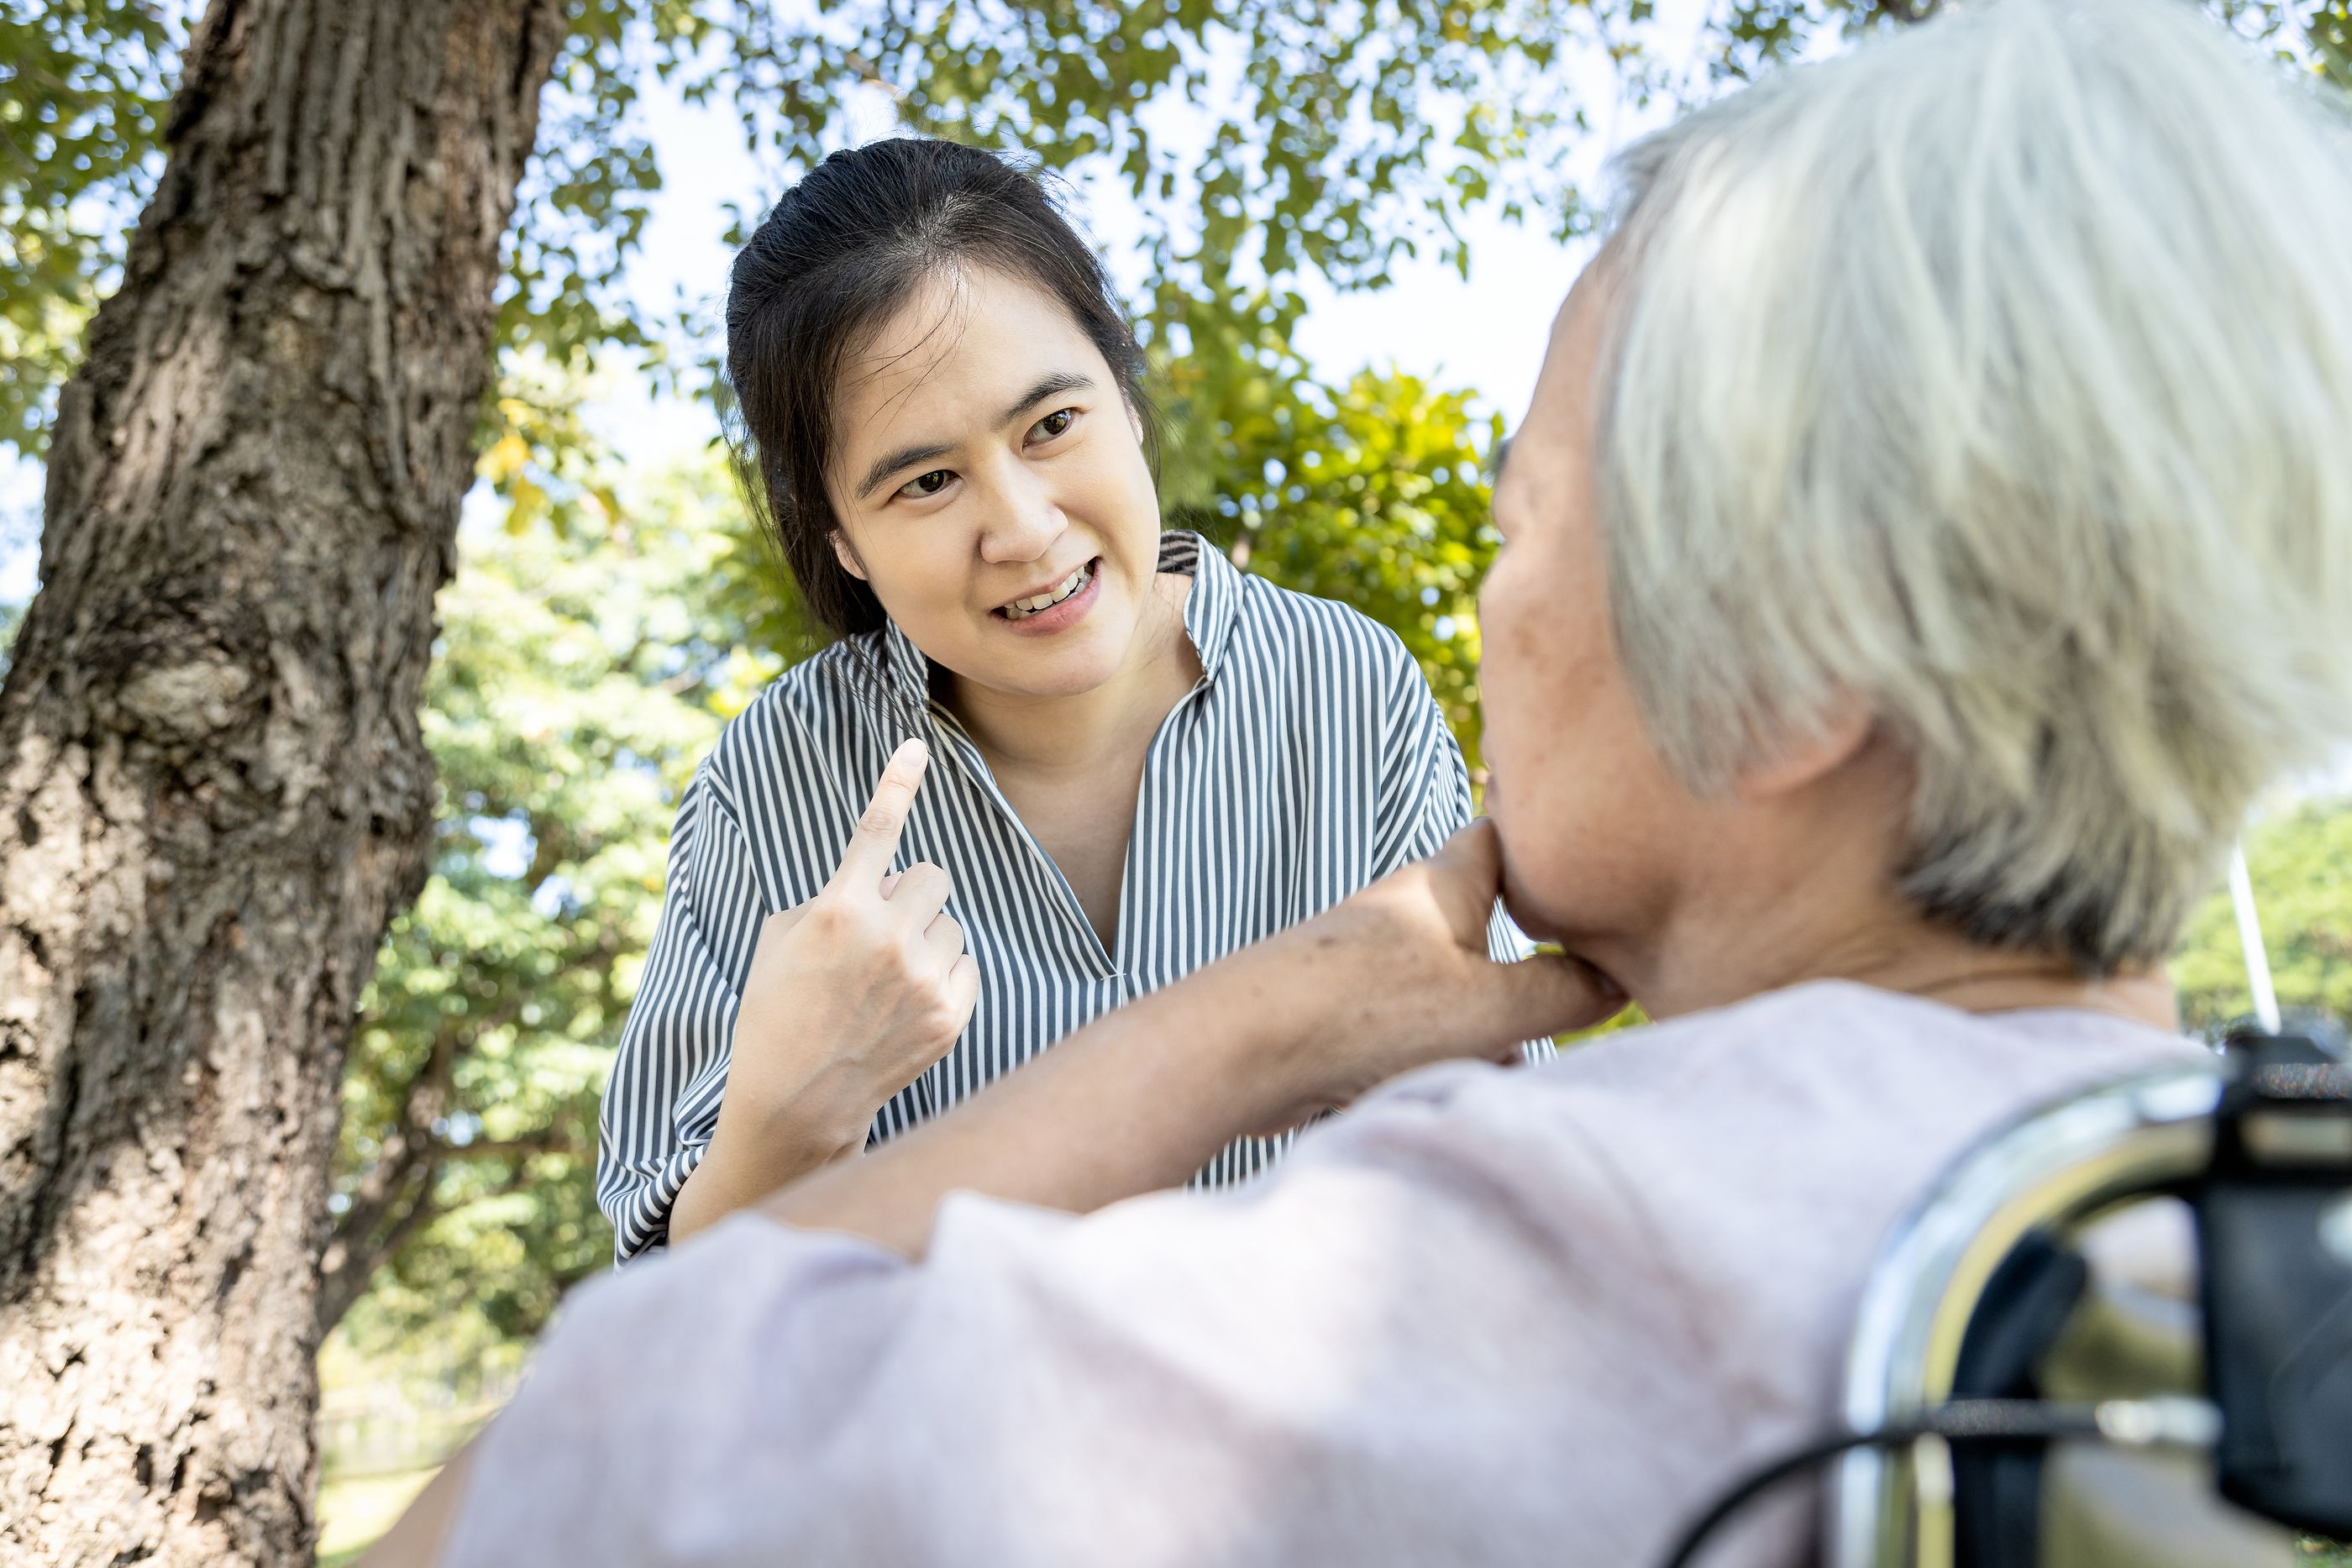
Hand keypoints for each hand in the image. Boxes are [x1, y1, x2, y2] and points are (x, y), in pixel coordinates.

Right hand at [718, 738, 979, 1156]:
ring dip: (925, 939)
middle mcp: (886, 938)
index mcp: (838, 910)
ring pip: (951, 923)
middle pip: (933, 876)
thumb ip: (833, 896)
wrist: (796, 1102)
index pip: (877, 830)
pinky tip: (905, 1006)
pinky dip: (941, 976)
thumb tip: (885, 883)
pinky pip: (965, 964)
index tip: (918, 745)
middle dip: (911, 895)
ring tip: (885, 982)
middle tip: (881, 930)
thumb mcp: (780, 939)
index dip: (897, 781)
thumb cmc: (778, 1010)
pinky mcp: (950, 1016)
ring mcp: (922, 979)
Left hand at [1249, 820, 1620, 1126]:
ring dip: (1482, 1035)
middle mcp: (1406, 913)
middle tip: (1561, 1010)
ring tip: (1500, 1070)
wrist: (1241, 1049)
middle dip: (1526, 977)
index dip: (1549, 845)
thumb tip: (1617, 980)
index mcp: (1447, 883)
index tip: (1596, 871)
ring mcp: (1370, 964)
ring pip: (1453, 993)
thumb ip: (1565, 992)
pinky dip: (1432, 1061)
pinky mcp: (1340, 1016)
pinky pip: (1410, 1033)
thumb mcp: (1494, 1007)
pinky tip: (1441, 1094)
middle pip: (1487, 927)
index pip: (1508, 835)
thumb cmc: (1370, 1010)